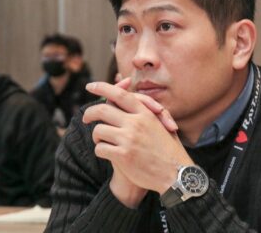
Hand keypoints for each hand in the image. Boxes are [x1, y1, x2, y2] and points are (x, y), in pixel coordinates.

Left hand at [83, 81, 193, 205]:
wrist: (175, 173)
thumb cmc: (168, 149)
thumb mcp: (160, 124)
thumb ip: (146, 110)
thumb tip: (129, 96)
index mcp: (145, 114)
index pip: (120, 95)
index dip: (103, 88)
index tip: (90, 86)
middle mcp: (136, 123)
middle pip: (102, 110)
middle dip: (89, 113)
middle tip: (85, 118)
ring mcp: (129, 139)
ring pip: (98, 130)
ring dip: (97, 136)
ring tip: (103, 141)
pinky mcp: (123, 155)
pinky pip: (100, 149)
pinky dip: (101, 151)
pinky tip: (110, 154)